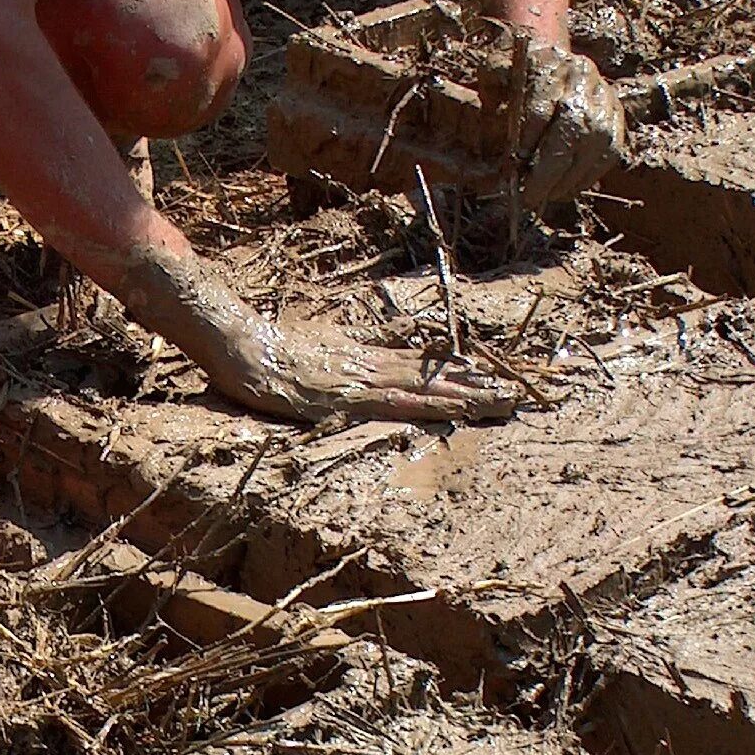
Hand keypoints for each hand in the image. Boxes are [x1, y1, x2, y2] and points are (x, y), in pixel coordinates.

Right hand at [214, 318, 518, 424]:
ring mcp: (361, 382)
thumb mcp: (303, 357)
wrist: (240, 346)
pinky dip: (432, 406)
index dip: (452, 370)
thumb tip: (339, 370)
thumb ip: (328, 363)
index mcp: (360, 359)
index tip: (485, 373)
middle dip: (473, 385)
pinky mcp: (349, 399)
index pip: (416, 365)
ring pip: (425, 389)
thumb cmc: (263, 355)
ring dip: (465, 395)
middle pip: (431, 376)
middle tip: (514, 393)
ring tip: (502, 400)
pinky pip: (400, 404)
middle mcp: (369, 367)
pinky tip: (458, 408)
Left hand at [478, 37, 626, 209]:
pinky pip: (609, 153)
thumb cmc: (516, 79)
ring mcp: (604, 95)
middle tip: (529, 199)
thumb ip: (493, 115)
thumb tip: (500, 165)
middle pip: (573, 130)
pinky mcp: (616, 114)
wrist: (551, 59)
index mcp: (548, 64)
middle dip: (549, 172)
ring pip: (595, 145)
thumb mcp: (494, 83)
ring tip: (547, 197)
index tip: (510, 175)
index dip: (525, 149)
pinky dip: (588, 176)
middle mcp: (582, 77)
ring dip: (569, 180)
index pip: (539, 112)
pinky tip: (567, 188)